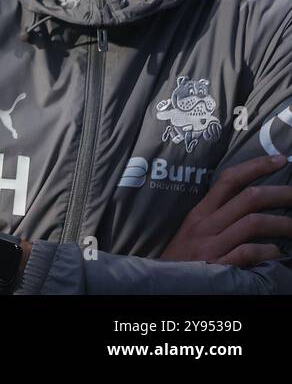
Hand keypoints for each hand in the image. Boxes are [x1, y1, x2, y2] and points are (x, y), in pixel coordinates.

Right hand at [160, 153, 291, 265]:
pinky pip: (247, 253)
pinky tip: (277, 252)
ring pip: (253, 223)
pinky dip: (267, 251)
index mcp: (201, 213)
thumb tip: (249, 203)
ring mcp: (212, 245)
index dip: (256, 166)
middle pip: (249, 198)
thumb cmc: (183, 258)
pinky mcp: (218, 266)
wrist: (164, 284)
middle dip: (280, 193)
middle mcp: (207, 225)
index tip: (279, 159)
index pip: (229, 179)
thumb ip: (217, 217)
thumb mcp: (194, 231)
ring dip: (282, 224)